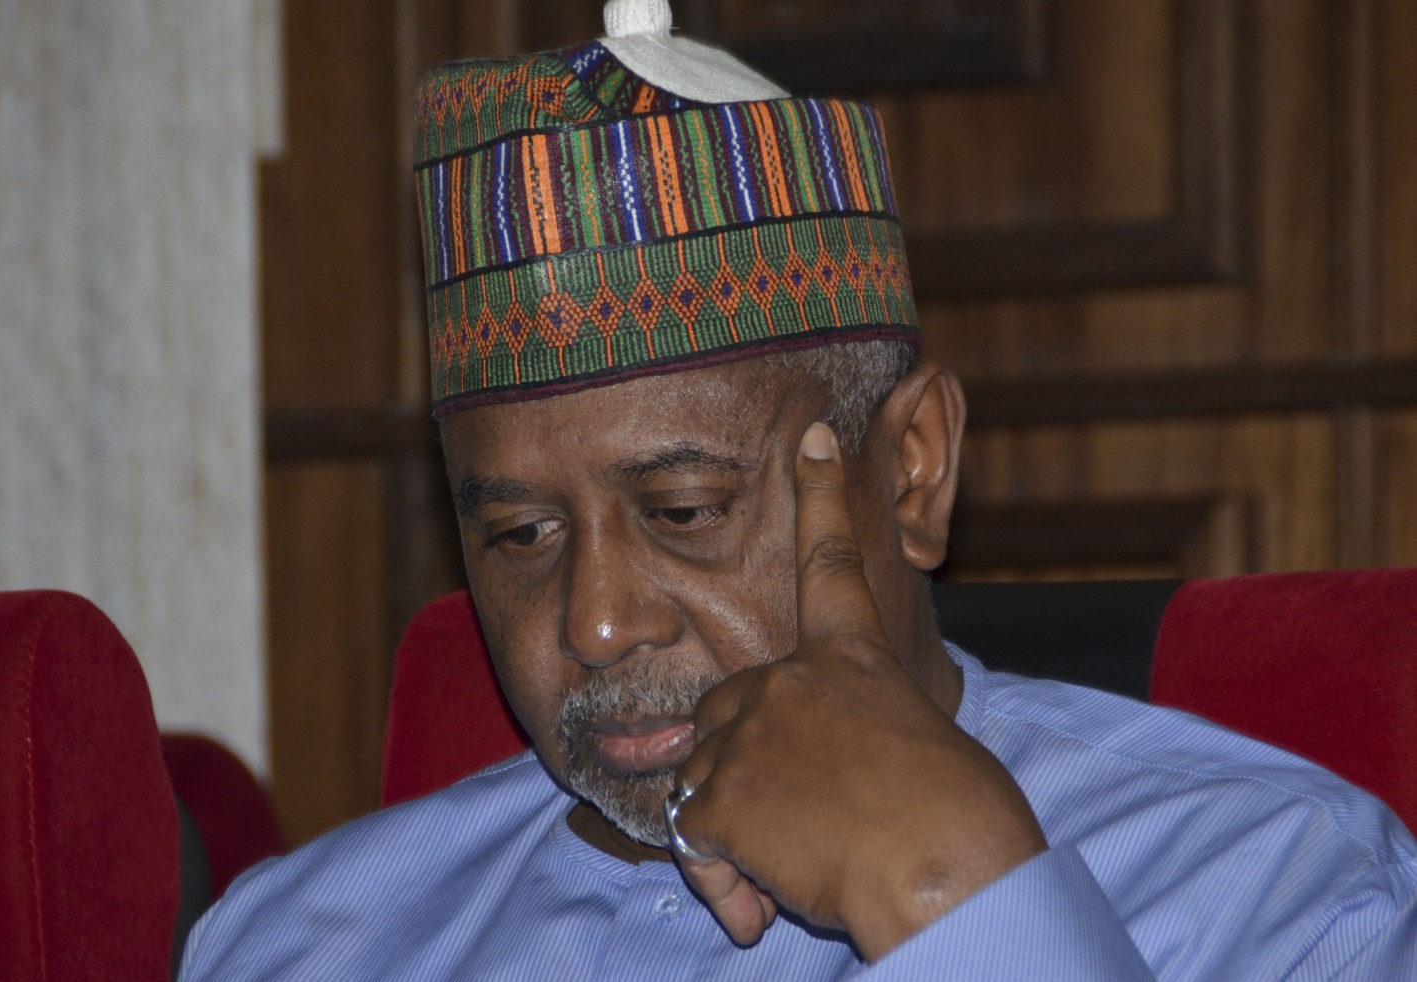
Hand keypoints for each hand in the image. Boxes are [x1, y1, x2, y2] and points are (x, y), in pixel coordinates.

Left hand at [669, 422, 1046, 960]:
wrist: (944, 872)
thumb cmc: (963, 826)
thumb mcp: (923, 750)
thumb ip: (863, 733)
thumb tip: (835, 768)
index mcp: (857, 660)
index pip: (833, 564)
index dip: (822, 499)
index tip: (813, 440)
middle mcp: (794, 680)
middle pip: (728, 708)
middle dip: (743, 762)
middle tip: (794, 823)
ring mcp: (751, 731)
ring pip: (700, 773)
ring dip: (733, 826)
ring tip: (791, 871)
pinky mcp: (720, 793)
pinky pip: (690, 837)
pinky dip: (721, 880)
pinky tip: (758, 906)